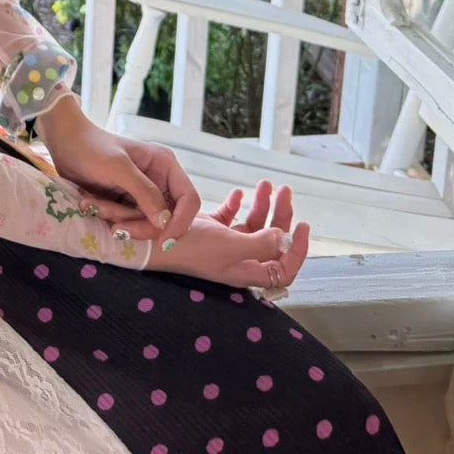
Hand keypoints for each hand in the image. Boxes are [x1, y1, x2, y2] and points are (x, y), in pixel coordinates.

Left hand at [33, 93, 199, 243]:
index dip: (180, 223)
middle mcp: (160, 180)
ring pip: (145, 223)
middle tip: (115, 227)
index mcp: (165, 165)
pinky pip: (129, 222)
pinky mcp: (129, 203)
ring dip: (120, 219)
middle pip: (167, 219)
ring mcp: (144, 194)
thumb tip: (166, 223)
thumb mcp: (119, 169)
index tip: (164, 242)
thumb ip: (145, 194)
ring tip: (93, 204)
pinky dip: (112, 218)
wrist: (65, 143)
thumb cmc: (92, 148)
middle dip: (140, 225)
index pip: (189, 200)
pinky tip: (91, 205)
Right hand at [149, 181, 309, 290]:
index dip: (297, 251)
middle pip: (270, 241)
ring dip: (262, 205)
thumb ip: (260, 244)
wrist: (151, 239)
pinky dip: (236, 204)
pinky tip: (237, 193)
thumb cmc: (189, 248)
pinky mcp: (208, 231)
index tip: (303, 227)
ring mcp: (222, 244)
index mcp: (245, 269)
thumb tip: (284, 238)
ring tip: (266, 184)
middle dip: (281, 216)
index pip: (283, 269)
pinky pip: (229, 218)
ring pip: (252, 226)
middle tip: (284, 191)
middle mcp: (237, 259)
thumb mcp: (229, 246)